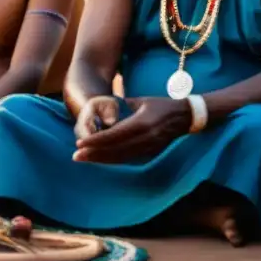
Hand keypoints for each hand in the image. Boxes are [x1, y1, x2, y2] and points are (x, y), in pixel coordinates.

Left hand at [73, 97, 191, 163]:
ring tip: (84, 159)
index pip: (114, 135)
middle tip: (75, 156)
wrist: (185, 117)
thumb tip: (104, 110)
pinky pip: (128, 159)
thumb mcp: (141, 100)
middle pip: (115, 150)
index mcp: (142, 123)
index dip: (96, 141)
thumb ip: (122, 106)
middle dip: (94, 154)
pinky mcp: (150, 153)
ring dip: (101, 159)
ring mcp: (149, 148)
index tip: (80, 144)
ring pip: (121, 158)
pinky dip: (113, 160)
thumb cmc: (161, 105)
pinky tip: (100, 159)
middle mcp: (145, 138)